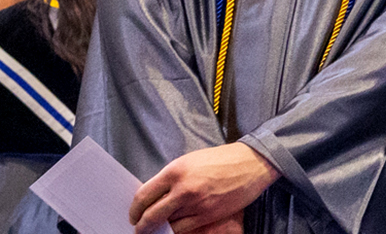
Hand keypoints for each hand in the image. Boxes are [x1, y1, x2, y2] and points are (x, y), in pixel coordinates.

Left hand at [130, 143, 277, 233]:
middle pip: (152, 214)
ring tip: (158, 228)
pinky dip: (177, 230)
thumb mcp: (190, 161)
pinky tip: (175, 227)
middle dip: (142, 225)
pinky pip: (185, 228)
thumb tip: (155, 195)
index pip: (143, 196)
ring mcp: (197, 203)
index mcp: (175, 171)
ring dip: (161, 228)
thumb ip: (171, 178)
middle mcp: (183, 188)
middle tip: (139, 228)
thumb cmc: (222, 159)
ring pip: (168, 224)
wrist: (252, 163)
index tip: (133, 215)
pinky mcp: (209, 214)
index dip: (134, 209)